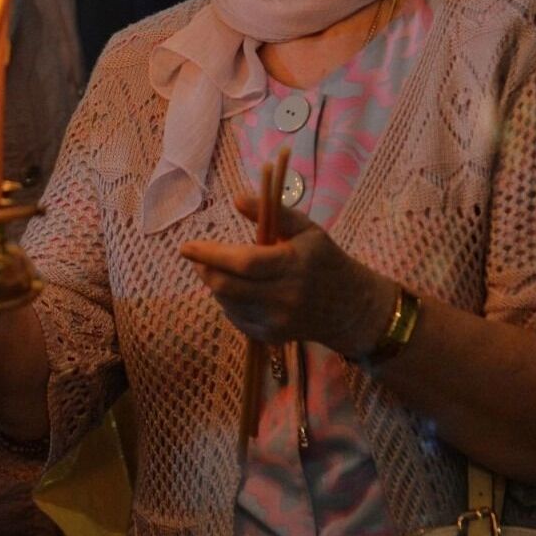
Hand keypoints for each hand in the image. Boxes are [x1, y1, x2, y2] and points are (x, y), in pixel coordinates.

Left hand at [178, 193, 396, 357]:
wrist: (349, 308)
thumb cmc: (324, 260)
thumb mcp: (307, 229)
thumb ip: (272, 212)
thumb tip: (237, 199)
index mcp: (293, 265)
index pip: (243, 262)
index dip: (211, 254)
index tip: (186, 247)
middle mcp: (284, 297)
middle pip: (227, 288)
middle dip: (205, 270)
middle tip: (197, 257)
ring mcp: (276, 322)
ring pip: (227, 304)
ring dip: (216, 284)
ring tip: (221, 269)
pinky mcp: (270, 337)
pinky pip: (235, 318)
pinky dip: (228, 301)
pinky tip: (239, 289)